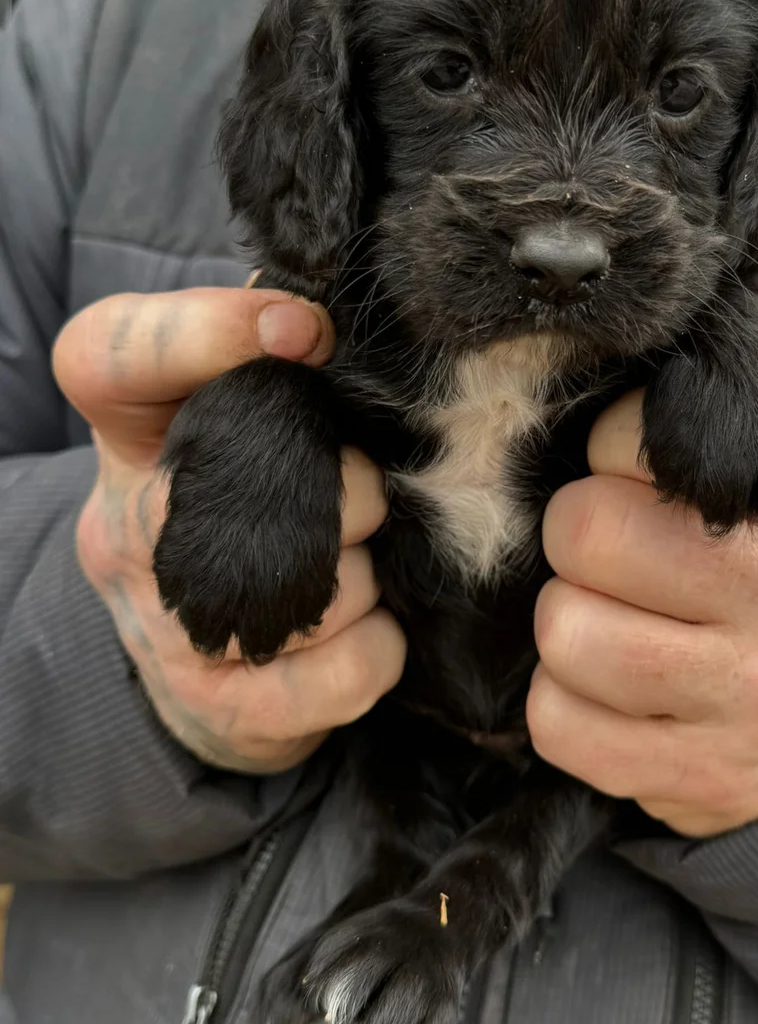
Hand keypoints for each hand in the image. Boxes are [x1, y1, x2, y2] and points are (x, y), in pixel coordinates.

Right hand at [53, 288, 405, 773]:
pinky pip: (344, 668)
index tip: (305, 330)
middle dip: (345, 493)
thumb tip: (344, 316)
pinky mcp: (217, 708)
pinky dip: (380, 646)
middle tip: (362, 501)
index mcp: (131, 433)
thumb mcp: (245, 425)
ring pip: (315, 589)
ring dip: (366, 579)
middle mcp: (124, 528)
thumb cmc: (249, 510)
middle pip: (243, 484)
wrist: (212, 666)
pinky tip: (365, 632)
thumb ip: (279, 369)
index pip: (111, 355)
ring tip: (351, 572)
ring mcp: (163, 628)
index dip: (205, 331)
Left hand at [529, 391, 757, 835]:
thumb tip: (580, 402)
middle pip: (584, 533)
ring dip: (567, 624)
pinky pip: (557, 724)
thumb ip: (697, 418)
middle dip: (576, 542)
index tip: (641, 487)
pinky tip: (613, 691)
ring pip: (564, 633)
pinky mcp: (709, 781)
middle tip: (614, 561)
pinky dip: (562, 703)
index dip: (608, 459)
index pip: (633, 440)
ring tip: (617, 623)